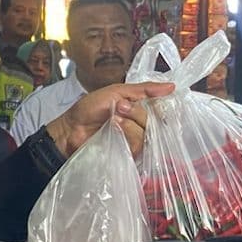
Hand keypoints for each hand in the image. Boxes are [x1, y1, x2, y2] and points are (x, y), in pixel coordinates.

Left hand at [45, 82, 172, 157]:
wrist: (71, 128)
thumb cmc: (89, 109)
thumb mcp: (117, 91)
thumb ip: (144, 90)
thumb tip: (170, 87)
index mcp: (138, 108)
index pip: (160, 108)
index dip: (160, 104)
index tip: (154, 98)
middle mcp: (139, 125)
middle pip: (154, 121)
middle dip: (135, 112)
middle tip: (119, 107)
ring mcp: (134, 141)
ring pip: (146, 133)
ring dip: (128, 124)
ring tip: (112, 120)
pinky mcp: (127, 154)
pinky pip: (137, 146)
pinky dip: (125, 135)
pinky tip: (113, 131)